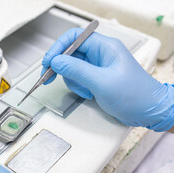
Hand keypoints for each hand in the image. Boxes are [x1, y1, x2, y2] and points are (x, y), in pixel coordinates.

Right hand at [42, 28, 173, 131]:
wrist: (148, 112)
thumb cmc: (134, 95)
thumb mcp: (102, 82)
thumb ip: (77, 70)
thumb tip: (56, 61)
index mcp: (105, 47)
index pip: (74, 37)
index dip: (58, 47)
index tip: (48, 61)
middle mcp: (100, 54)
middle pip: (70, 53)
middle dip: (60, 66)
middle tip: (48, 77)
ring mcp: (98, 67)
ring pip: (72, 68)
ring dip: (72, 81)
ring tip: (83, 91)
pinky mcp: (96, 78)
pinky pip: (78, 78)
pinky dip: (78, 87)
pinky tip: (88, 94)